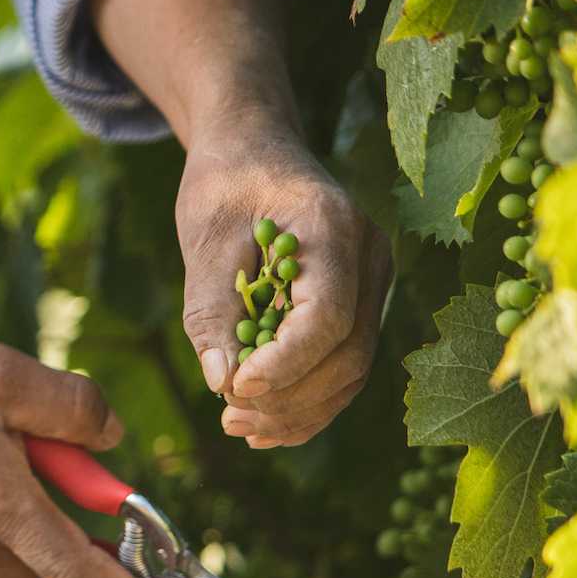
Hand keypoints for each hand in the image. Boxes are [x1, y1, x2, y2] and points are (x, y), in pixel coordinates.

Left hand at [175, 123, 391, 447]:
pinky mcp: (360, 303)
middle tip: (229, 417)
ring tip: (237, 426)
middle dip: (289, 398)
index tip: (235, 389)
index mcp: (333, 226)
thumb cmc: (224, 187)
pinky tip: (264, 425)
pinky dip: (309, 403)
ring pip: (352, 369)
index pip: (327, 315)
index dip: (286, 363)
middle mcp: (368, 255)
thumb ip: (212, 313)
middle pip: (348, 353)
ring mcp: (372, 281)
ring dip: (298, 411)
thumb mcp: (204, 241)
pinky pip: (345, 365)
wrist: (254, 151)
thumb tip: (223, 384)